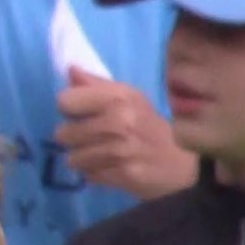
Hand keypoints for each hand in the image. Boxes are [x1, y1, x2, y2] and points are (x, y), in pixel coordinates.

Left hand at [55, 68, 196, 199]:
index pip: (65, 101)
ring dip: (82, 158)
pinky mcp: (122, 175)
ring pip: (72, 158)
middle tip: (93, 137)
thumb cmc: (148, 125)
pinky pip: (87, 175)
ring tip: (100, 154)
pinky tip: (109, 167)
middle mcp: (119, 121)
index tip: (80, 113)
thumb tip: (70, 69)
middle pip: (63, 133)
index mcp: (118, 97)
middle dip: (73, 138)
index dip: (69, 108)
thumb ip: (96, 84)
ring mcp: (120, 150)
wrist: (181, 163)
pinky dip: (94, 173)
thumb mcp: (128, 97)